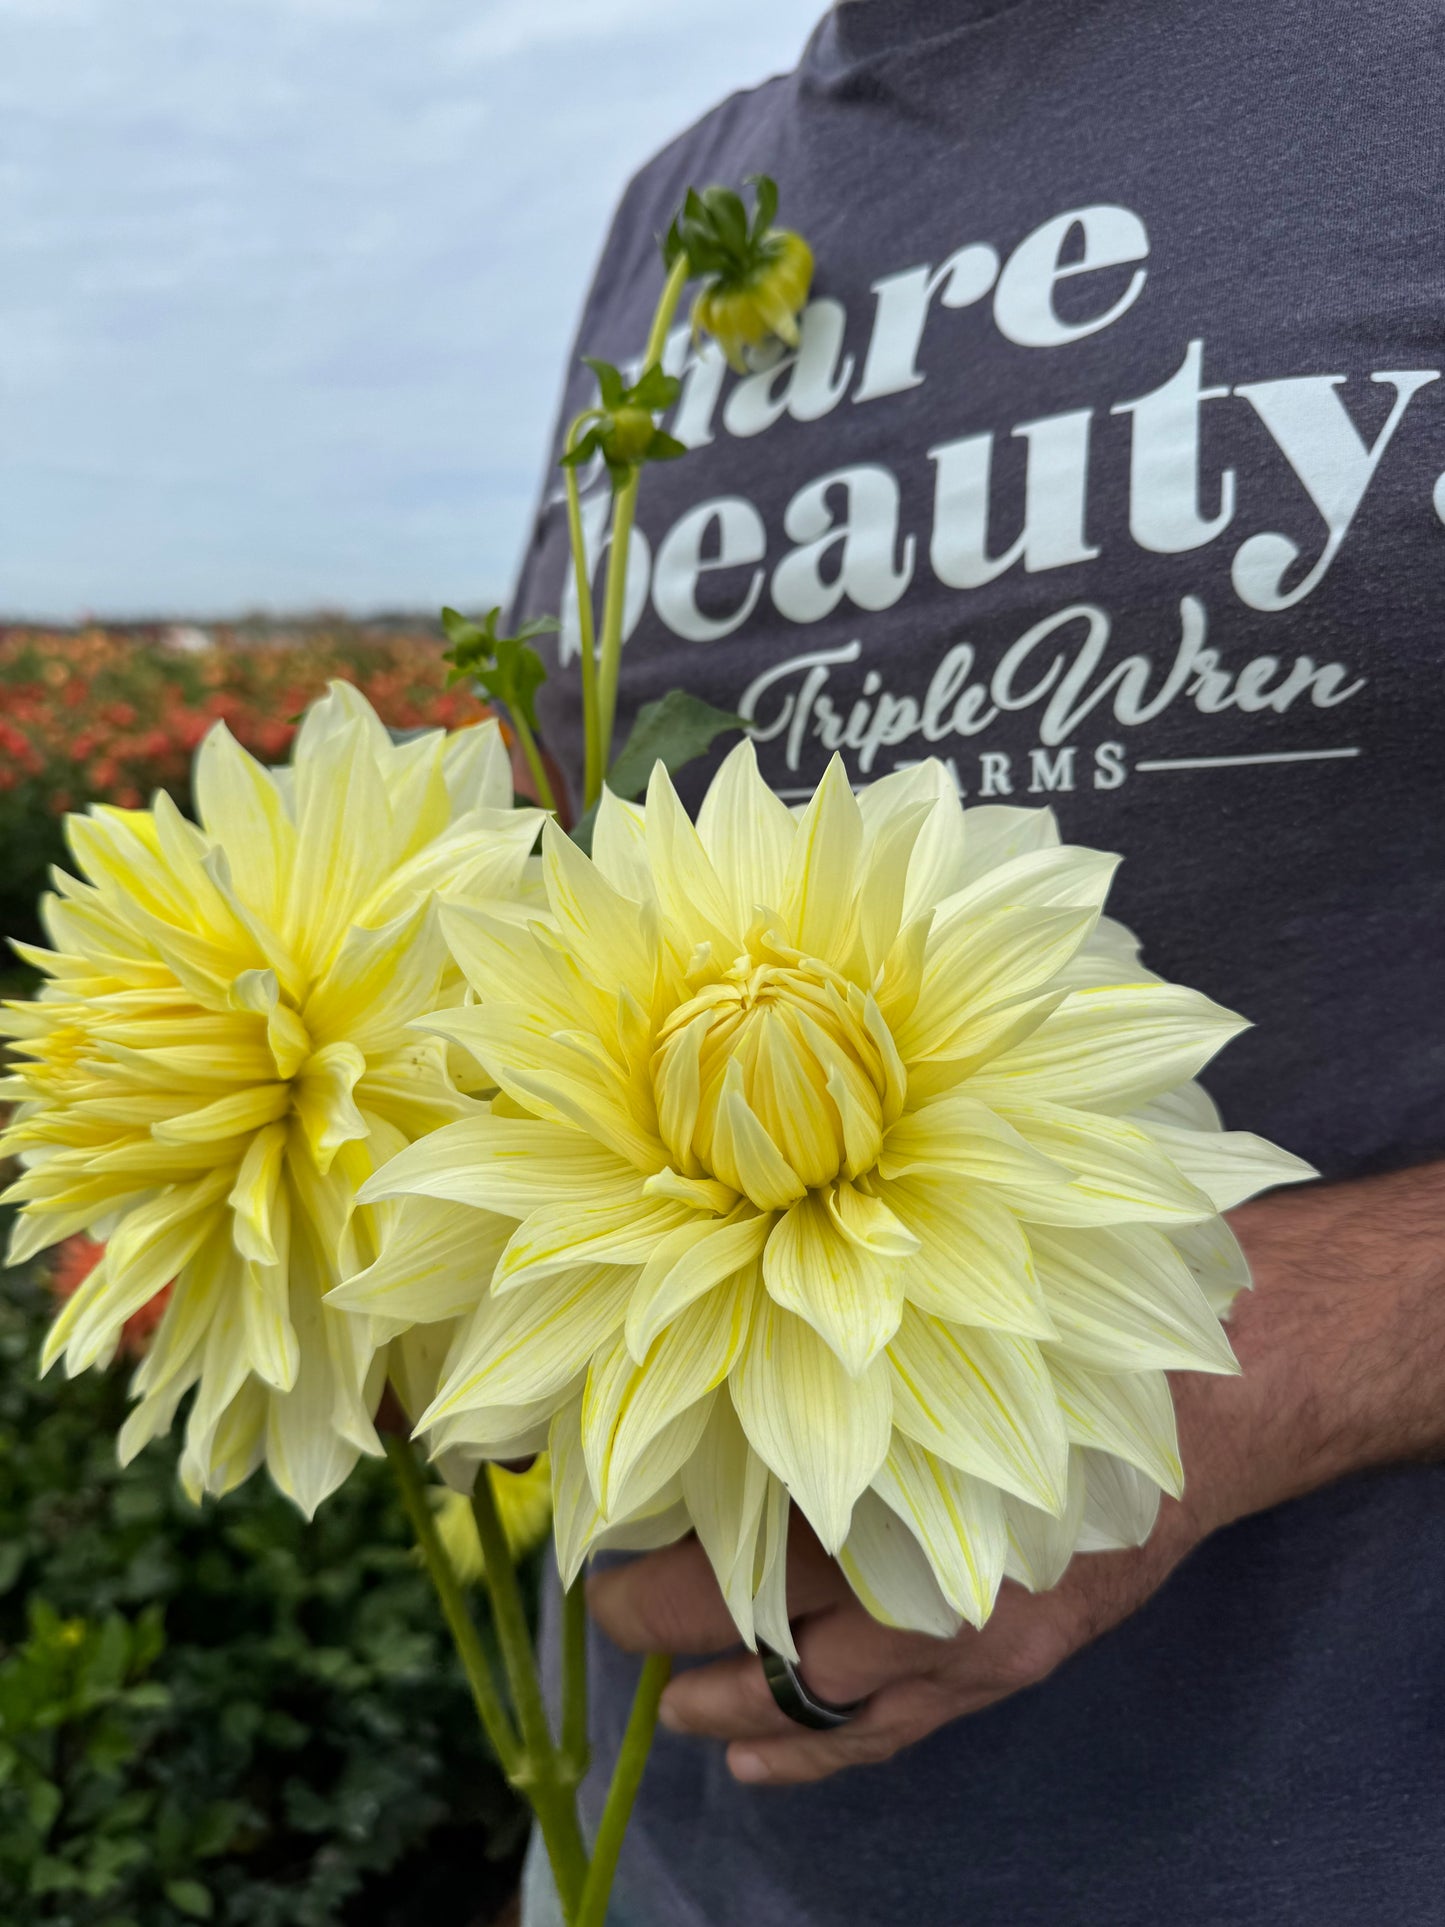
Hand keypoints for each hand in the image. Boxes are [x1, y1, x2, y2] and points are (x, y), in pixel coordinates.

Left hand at [588, 1163, 1444, 1786]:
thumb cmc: (1053, 1333)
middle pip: (750, 1618)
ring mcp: (958, 1631)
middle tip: (611, 1611)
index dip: (655, 1545)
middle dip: (668, 1625)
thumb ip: (819, 1371)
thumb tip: (703, 1384)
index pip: (726, 1529)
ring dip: (727, 1704)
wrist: (1201, 1386)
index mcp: (872, 1462)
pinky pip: (888, 1733)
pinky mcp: (1003, 1662)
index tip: (602, 1533)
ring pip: (810, 1696)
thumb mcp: (920, 1329)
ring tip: (672, 1702)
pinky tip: (755, 1768)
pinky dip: (815, 1757)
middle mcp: (910, 1561)